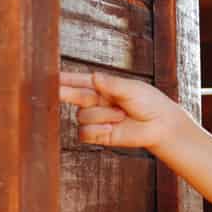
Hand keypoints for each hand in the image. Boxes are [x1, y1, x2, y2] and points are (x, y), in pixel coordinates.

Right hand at [58, 69, 187, 150]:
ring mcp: (96, 118)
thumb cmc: (149, 102)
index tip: (51, 77)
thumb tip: (95, 78)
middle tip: (57, 91)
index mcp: (103, 86)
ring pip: (82, 116)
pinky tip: (111, 128)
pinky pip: (85, 133)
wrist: (160, 125)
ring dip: (101, 115)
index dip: (65, 79)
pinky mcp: (99, 135)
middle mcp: (96, 102)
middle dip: (65, 93)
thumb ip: (112, 84)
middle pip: (73, 96)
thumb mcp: (131, 89)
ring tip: (121, 115)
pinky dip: (97, 130)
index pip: (79, 81)